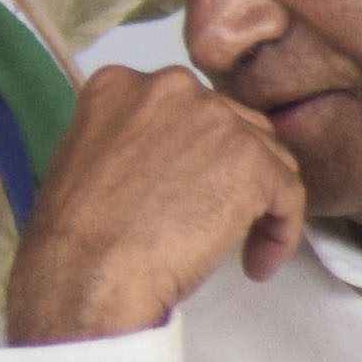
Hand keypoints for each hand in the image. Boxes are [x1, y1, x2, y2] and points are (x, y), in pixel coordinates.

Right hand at [4, 66, 306, 344]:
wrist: (86, 276)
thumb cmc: (73, 237)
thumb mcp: (81, 161)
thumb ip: (125, 139)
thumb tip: (164, 156)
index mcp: (121, 85)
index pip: (182, 107)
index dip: (191, 151)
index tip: (185, 188)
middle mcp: (172, 88)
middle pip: (230, 123)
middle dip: (228, 171)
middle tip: (212, 219)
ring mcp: (217, 121)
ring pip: (267, 155)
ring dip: (257, 201)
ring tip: (237, 248)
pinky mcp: (252, 162)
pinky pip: (288, 194)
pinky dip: (279, 231)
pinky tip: (256, 264)